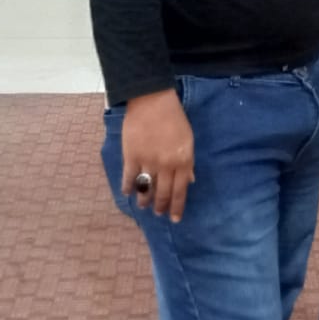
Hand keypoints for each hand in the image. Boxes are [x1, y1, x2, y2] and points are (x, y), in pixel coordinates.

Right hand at [122, 88, 194, 221]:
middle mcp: (166, 165)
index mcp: (183, 161)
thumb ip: (188, 162)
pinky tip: (127, 193)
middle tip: (158, 213)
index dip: (177, 206)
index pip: (181, 191)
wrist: (152, 101)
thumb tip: (190, 181)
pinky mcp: (131, 156)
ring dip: (144, 200)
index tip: (174, 219)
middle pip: (163, 193)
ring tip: (143, 205)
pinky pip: (129, 178)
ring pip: (146, 189)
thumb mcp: (188, 140)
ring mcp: (148, 162)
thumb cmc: (174, 118)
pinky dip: (128, 187)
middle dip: (161, 206)